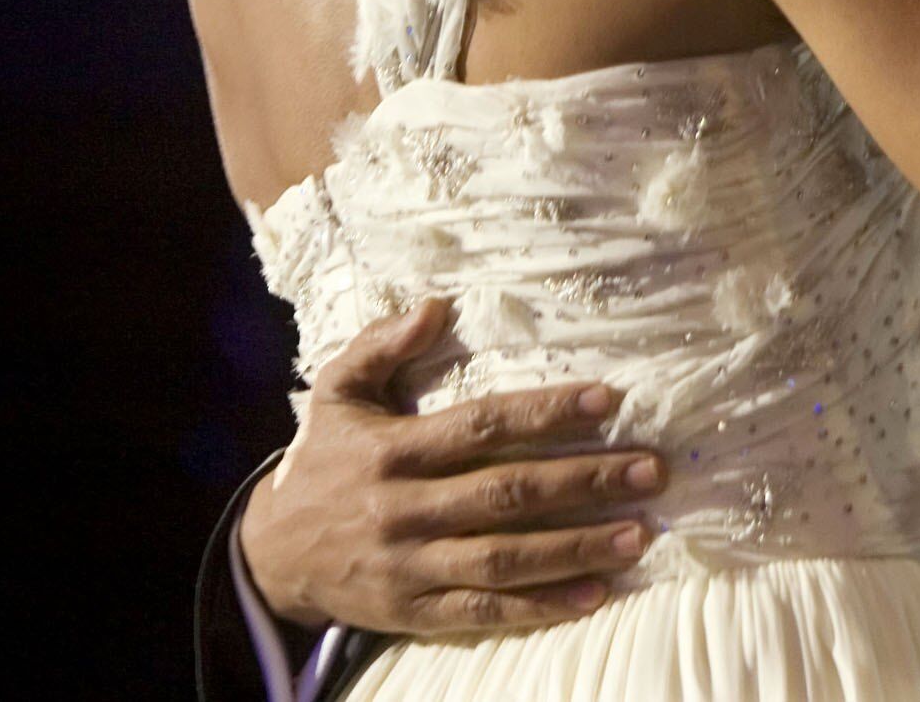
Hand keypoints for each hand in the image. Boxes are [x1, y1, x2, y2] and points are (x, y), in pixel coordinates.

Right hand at [237, 298, 665, 634]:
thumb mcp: (336, 393)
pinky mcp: (414, 613)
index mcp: (393, 450)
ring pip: (503, 560)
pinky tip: (594, 594)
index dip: (545, 412)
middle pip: (506, 494)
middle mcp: (405, 509)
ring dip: (575, 549)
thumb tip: (435, 305)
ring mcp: (411, 566)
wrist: (269, 556)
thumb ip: (381, 345)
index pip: (481, 426)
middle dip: (583, 481)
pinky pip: (483, 614)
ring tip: (638, 535)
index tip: (608, 400)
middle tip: (651, 471)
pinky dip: (539, 607)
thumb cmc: (323, 461)